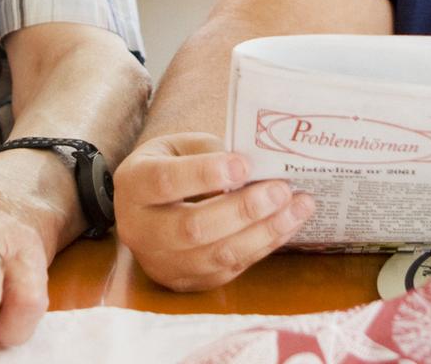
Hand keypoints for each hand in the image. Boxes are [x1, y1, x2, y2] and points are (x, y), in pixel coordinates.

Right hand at [113, 132, 313, 291]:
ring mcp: (161, 262)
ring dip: (263, 232)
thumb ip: (210, 153)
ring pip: (216, 255)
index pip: (165, 182)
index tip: (244, 164)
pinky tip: (286, 225)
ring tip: (298, 207)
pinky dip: (263, 246)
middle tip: (281, 189)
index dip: (205, 174)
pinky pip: (229, 269)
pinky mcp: (186, 282)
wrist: (147, 207)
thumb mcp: (178, 147)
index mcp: (133, 185)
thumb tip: (258, 168)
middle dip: (243, 209)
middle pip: (192, 227)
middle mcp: (139, 229)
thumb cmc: (170, 166)